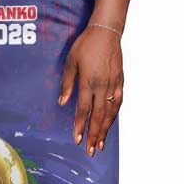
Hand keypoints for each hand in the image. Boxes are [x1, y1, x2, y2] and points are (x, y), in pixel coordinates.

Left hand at [58, 25, 123, 155]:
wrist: (106, 32)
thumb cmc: (86, 45)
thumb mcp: (70, 62)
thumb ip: (67, 83)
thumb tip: (62, 102)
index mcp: (88, 82)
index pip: (83, 109)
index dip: (80, 126)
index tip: (77, 139)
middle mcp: (102, 86)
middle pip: (98, 116)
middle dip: (94, 135)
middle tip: (91, 151)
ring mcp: (113, 84)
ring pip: (110, 112)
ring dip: (105, 130)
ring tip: (101, 144)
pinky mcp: (120, 81)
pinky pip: (118, 103)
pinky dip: (114, 115)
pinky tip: (110, 124)